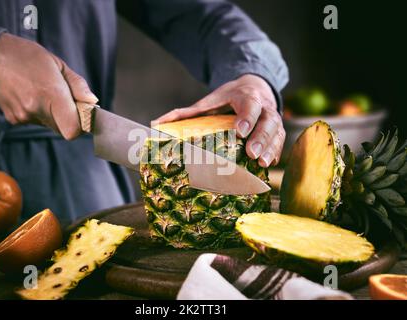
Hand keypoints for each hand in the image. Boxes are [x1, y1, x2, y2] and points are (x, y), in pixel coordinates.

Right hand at [0, 33, 97, 139]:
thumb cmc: (27, 57)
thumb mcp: (58, 64)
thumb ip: (77, 86)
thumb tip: (92, 103)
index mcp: (50, 94)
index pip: (73, 130)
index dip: (81, 125)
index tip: (82, 113)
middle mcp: (35, 109)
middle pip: (64, 129)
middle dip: (69, 118)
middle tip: (66, 100)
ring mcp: (23, 116)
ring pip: (50, 125)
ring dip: (54, 114)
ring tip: (43, 92)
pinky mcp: (14, 119)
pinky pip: (36, 121)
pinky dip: (39, 112)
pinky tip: (31, 95)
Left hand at [152, 74, 284, 166]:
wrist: (254, 86)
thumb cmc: (228, 98)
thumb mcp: (208, 101)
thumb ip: (186, 113)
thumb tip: (156, 124)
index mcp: (245, 96)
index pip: (249, 105)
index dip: (246, 117)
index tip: (240, 131)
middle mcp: (263, 106)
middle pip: (267, 121)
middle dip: (261, 137)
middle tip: (252, 153)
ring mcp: (272, 118)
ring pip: (277, 132)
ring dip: (270, 148)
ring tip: (263, 163)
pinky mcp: (277, 130)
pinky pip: (280, 141)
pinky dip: (276, 152)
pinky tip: (269, 164)